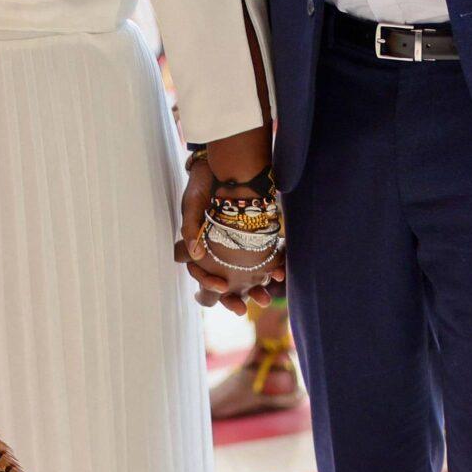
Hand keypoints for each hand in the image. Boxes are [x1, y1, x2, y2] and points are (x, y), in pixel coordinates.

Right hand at [178, 154, 266, 313]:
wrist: (229, 162)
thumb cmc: (204, 182)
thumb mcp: (192, 203)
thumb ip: (191, 228)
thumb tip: (196, 256)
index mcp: (198, 244)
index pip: (200, 273)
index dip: (208, 285)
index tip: (222, 288)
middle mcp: (216, 248)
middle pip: (223, 281)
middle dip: (234, 297)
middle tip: (244, 309)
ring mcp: (235, 244)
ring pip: (245, 274)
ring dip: (254, 287)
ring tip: (266, 297)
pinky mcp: (254, 236)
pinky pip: (263, 258)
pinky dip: (271, 267)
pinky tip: (280, 275)